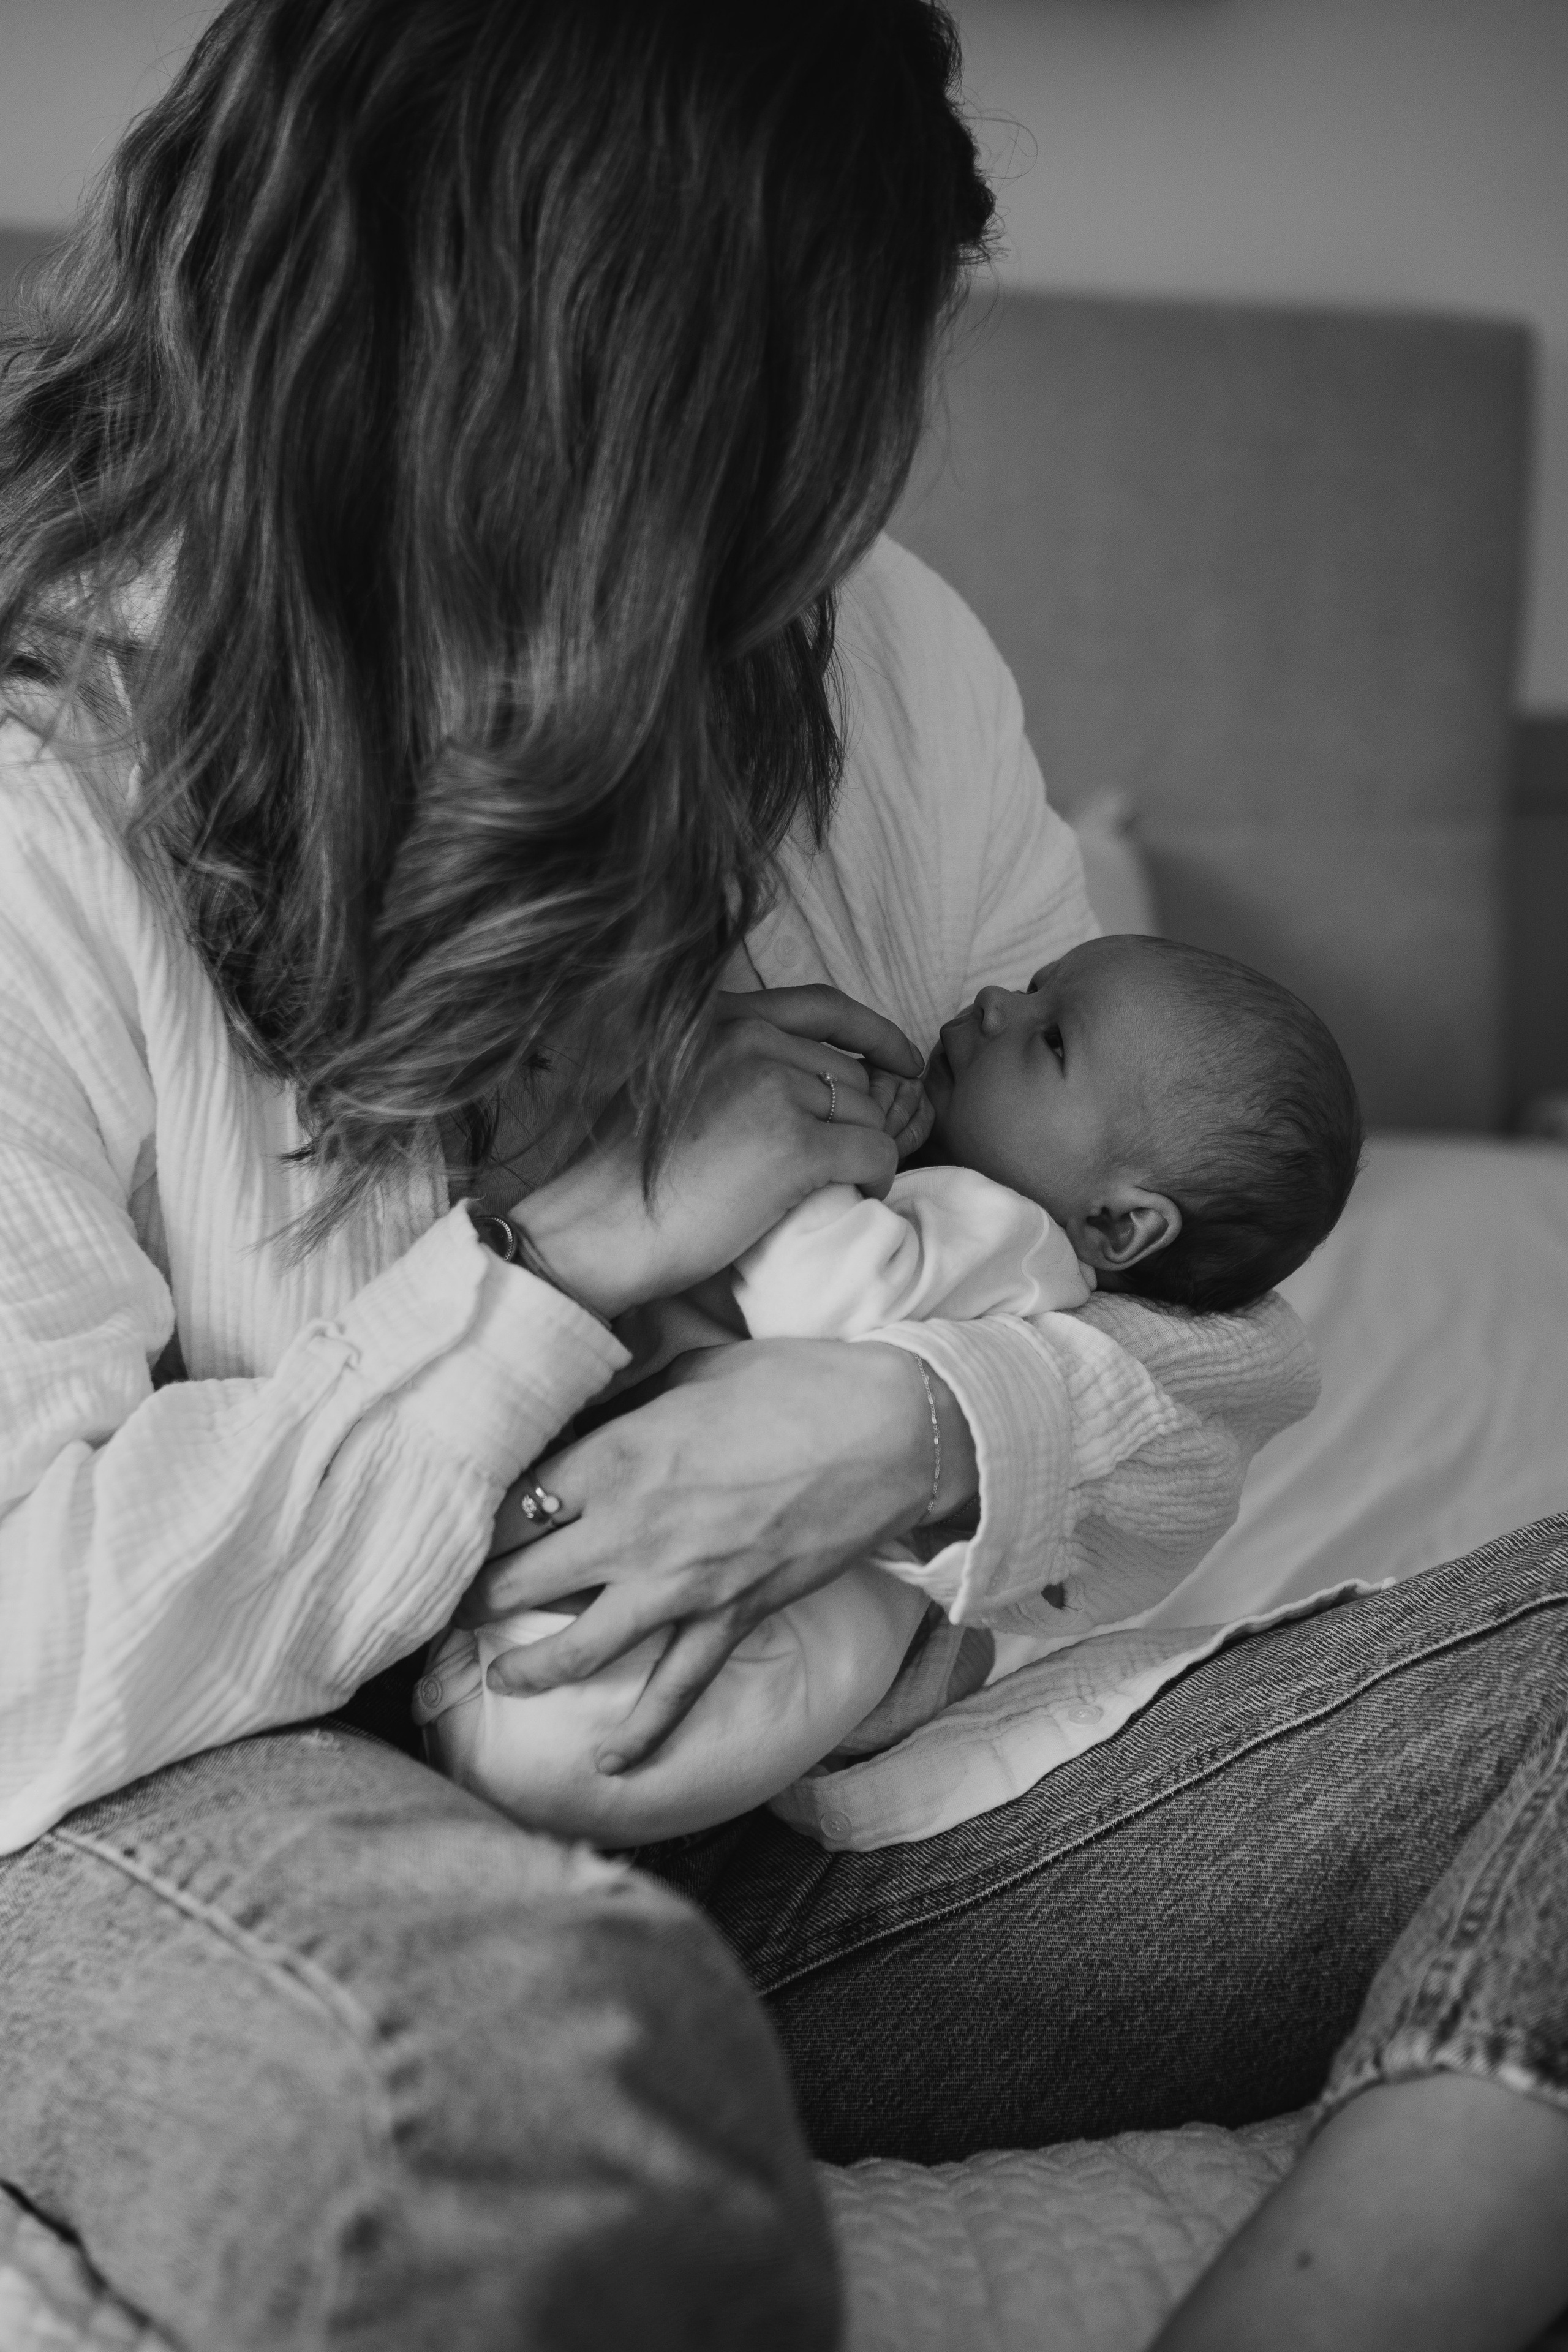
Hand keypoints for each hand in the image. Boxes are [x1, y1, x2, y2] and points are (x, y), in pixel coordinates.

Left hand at [458, 1338, 975, 1770]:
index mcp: (613, 1457)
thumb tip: (583, 1413)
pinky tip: (608, 1764)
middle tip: (450, 1611)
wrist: (890, 1430)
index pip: (511, 1506)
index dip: (474, 1525)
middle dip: (474, 1601)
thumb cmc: (792, 1383)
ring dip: (527, 1671)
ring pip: (576, 1649)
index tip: (454, 1533)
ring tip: (500, 1680)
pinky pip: (675, 1690)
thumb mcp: (690, 1372)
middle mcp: (631, 1529)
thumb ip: (625, 1403)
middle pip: (519, 1580)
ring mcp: (680, 1584)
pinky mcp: (731, 1616)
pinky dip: (641, 1735)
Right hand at [517, 989, 920, 1316]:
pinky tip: (852, 1197)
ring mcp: (774, 1088)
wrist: (594, 1229)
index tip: (900, 1060)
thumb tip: (803, 1078)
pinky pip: (875, 1152)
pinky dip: (875, 1179)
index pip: (823, 1006)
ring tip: (834, 1187)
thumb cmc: (624, 1175)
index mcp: (717, 1018)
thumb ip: (730, 1064)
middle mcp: (749, 1039)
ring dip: (865, 1152)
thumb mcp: (673, 1085)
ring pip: (867, 1112)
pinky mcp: (795, 1144)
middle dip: (857, 1118)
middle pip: (849, 1071)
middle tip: (844, 1161)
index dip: (874, 1032)